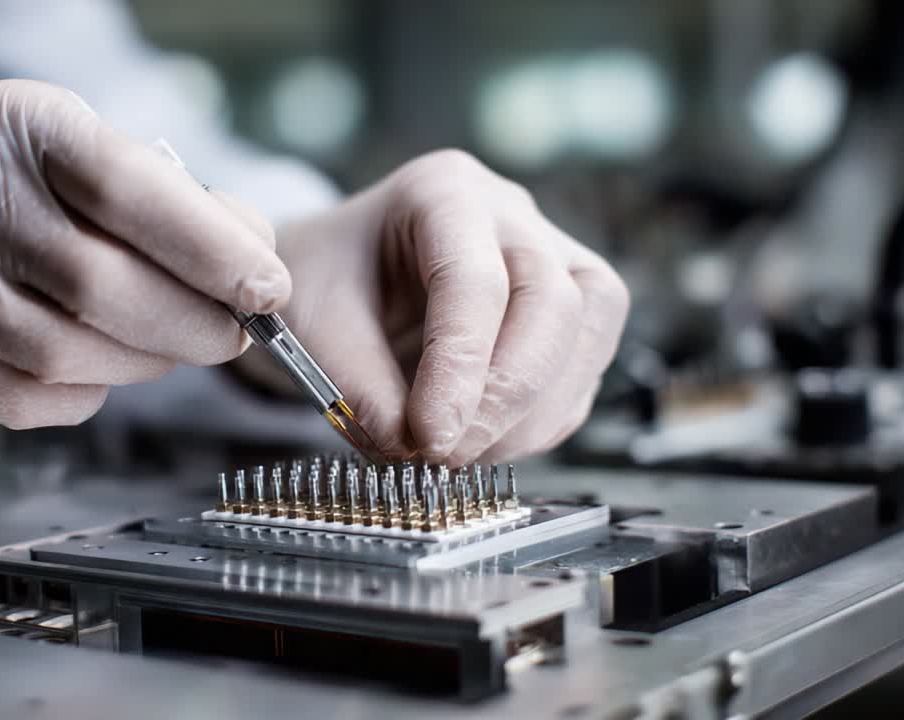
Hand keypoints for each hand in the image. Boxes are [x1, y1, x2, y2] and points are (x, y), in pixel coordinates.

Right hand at [0, 80, 287, 427]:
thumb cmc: (10, 199)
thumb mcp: (80, 160)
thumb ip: (167, 201)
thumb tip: (254, 266)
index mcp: (17, 127)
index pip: (124, 186)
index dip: (209, 246)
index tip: (268, 286)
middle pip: (102, 283)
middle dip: (194, 321)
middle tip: (236, 332)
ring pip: (73, 351)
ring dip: (148, 360)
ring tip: (171, 343)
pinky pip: (40, 396)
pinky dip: (92, 389)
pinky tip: (97, 362)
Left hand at [239, 150, 628, 462]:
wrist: (337, 276)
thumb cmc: (326, 281)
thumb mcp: (315, 326)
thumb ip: (359, 387)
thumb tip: (407, 448)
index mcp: (441, 191)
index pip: (473, 280)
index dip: (459, 367)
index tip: (430, 436)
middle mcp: (509, 214)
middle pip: (552, 299)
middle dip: (507, 393)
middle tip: (451, 453)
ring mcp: (550, 256)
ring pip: (588, 328)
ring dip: (534, 413)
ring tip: (465, 454)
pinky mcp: (568, 311)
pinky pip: (583, 368)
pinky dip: (542, 421)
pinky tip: (489, 443)